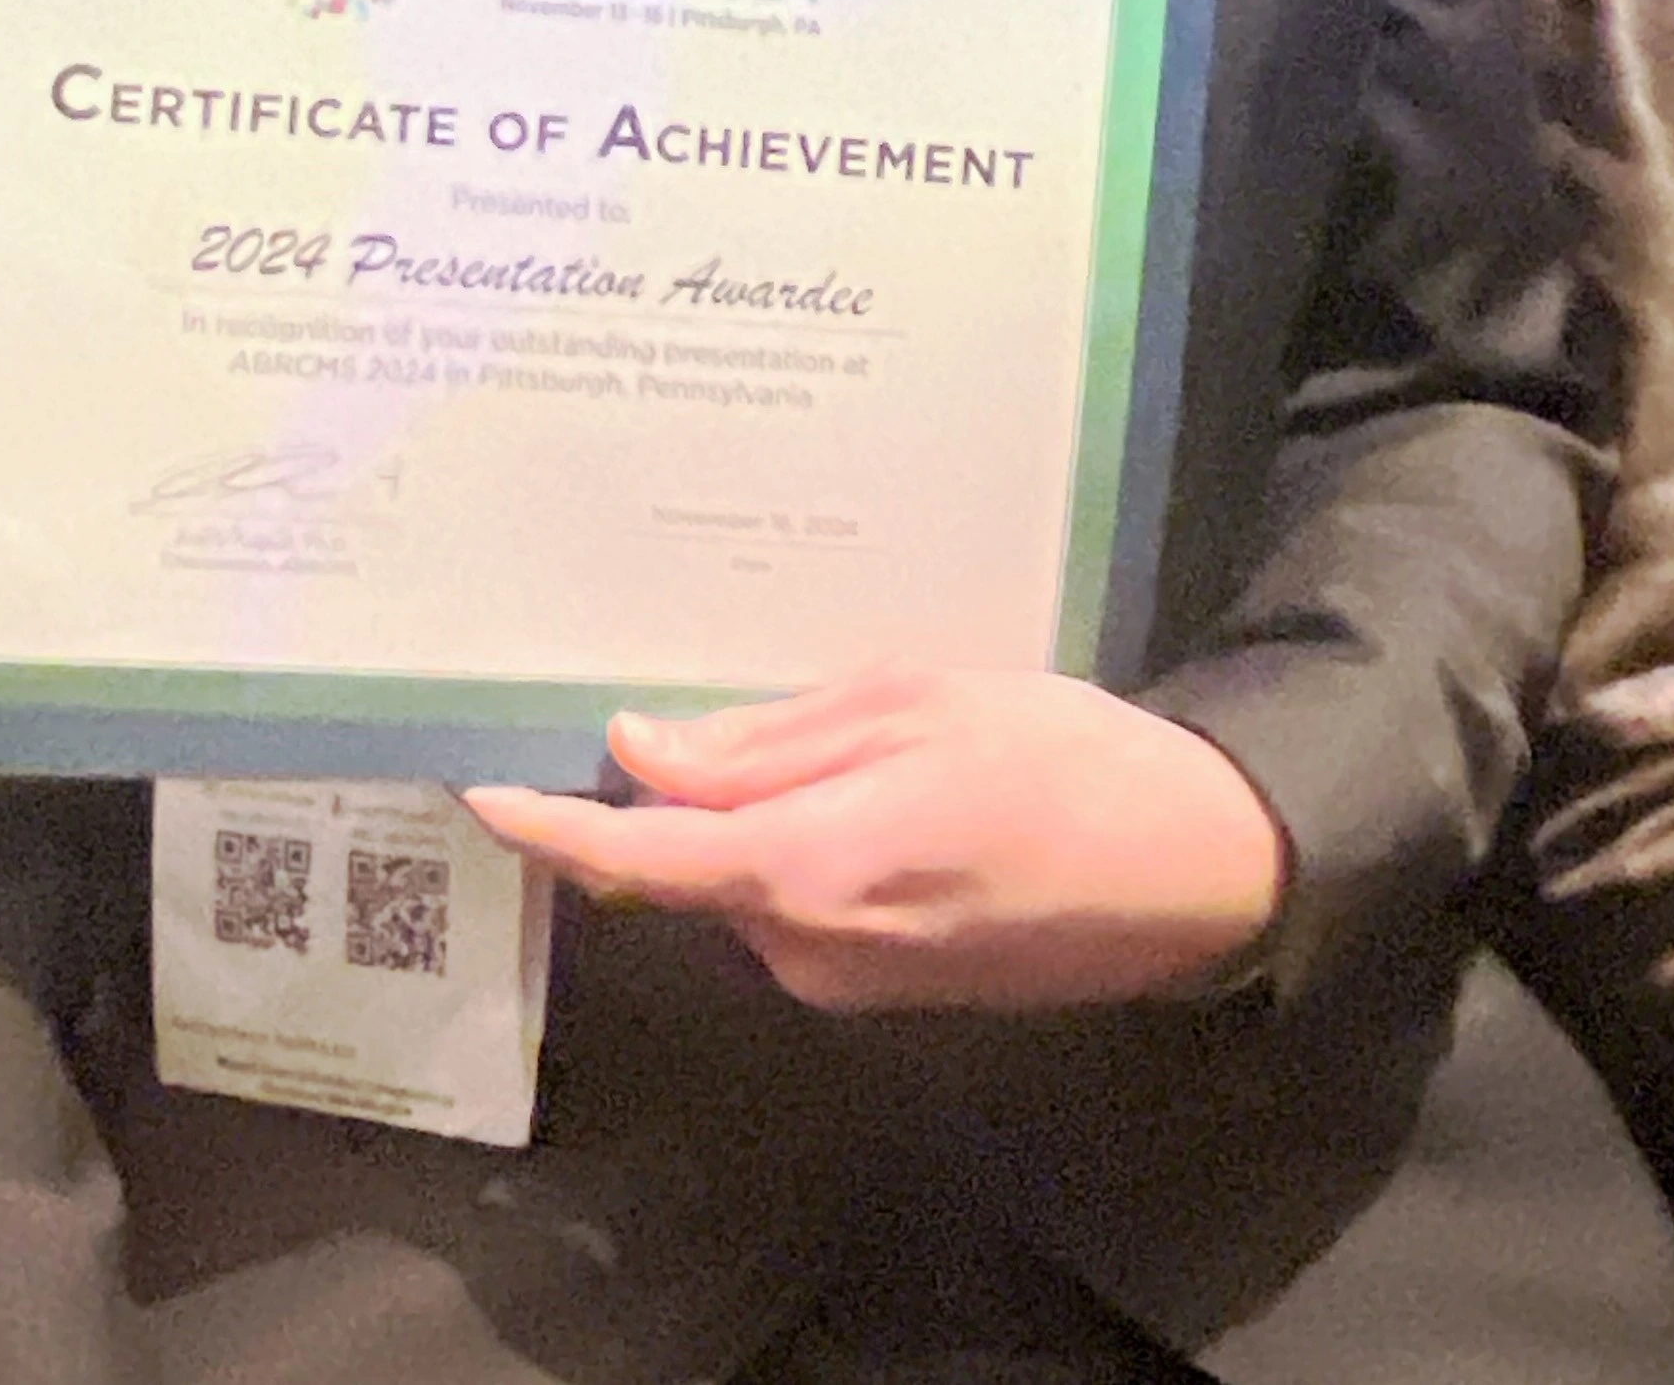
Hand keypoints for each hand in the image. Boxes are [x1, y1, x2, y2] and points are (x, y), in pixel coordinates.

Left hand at [463, 662, 1285, 1013]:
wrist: (1192, 868)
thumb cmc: (1058, 760)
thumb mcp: (908, 703)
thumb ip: (764, 740)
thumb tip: (640, 750)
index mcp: (805, 868)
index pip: (633, 863)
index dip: (547, 827)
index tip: (481, 787)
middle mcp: (807, 948)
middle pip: (687, 866)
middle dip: (677, 789)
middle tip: (710, 683)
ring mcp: (848, 982)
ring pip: (744, 881)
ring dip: (751, 812)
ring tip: (849, 727)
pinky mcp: (887, 990)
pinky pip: (799, 906)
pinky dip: (801, 843)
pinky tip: (875, 783)